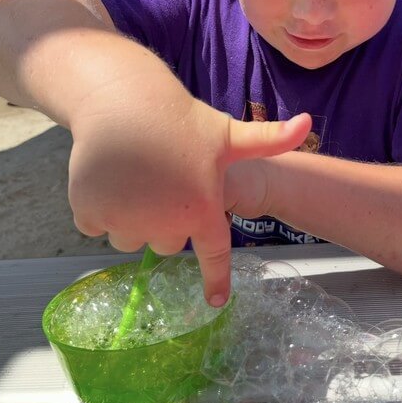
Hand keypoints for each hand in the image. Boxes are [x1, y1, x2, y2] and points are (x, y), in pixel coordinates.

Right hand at [67, 73, 310, 305]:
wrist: (121, 100)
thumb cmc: (179, 119)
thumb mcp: (226, 132)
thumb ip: (268, 138)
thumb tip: (310, 124)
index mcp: (202, 209)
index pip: (214, 256)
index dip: (215, 280)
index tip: (216, 302)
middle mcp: (164, 224)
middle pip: (166, 243)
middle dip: (165, 223)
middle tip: (164, 185)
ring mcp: (125, 220)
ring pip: (129, 236)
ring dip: (131, 219)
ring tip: (136, 179)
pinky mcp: (91, 212)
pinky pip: (96, 224)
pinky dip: (99, 208)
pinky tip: (109, 178)